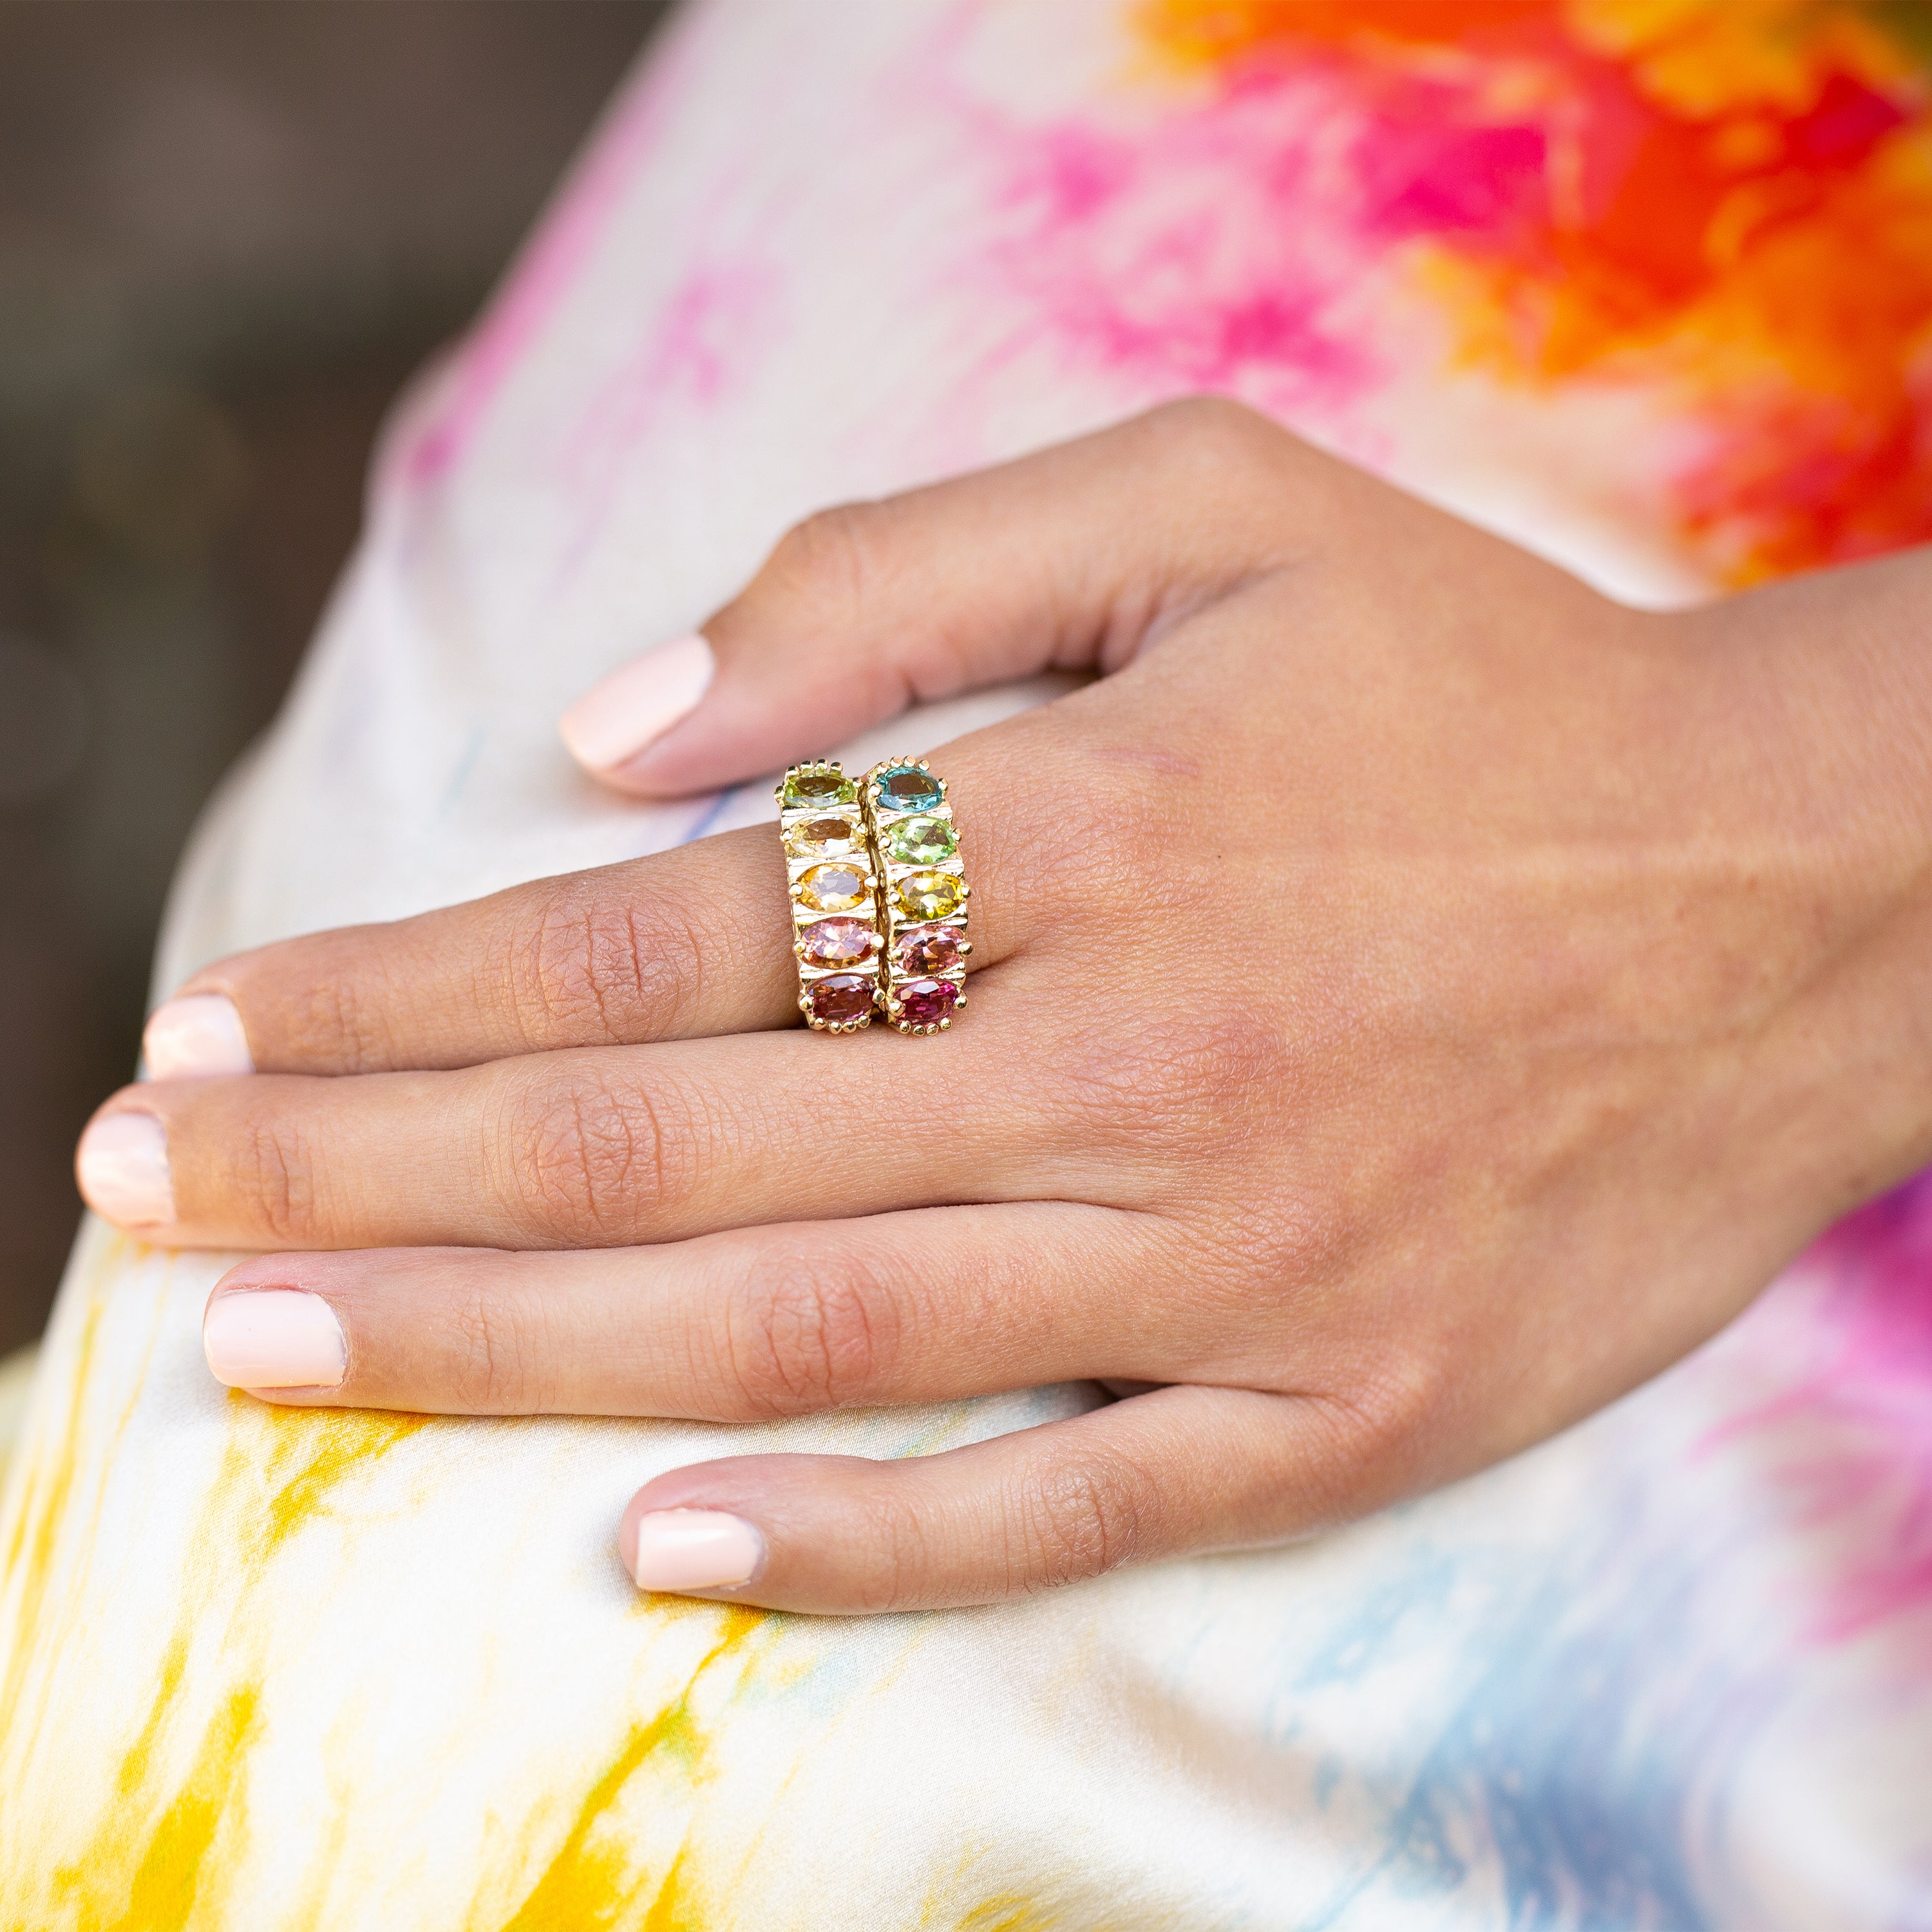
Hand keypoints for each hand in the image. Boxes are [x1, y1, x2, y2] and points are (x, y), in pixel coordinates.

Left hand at [76, 400, 1931, 1612]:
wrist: (1800, 892)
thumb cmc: (1489, 681)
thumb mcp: (1214, 504)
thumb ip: (908, 581)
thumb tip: (624, 725)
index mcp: (1086, 838)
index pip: (659, 938)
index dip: (413, 986)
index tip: (231, 1023)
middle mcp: (1129, 1068)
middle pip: (672, 1152)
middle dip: (380, 1180)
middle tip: (156, 1211)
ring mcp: (1237, 1271)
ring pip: (808, 1336)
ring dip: (517, 1357)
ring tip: (287, 1363)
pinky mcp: (1346, 1408)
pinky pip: (1058, 1511)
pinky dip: (850, 1549)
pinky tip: (651, 1551)